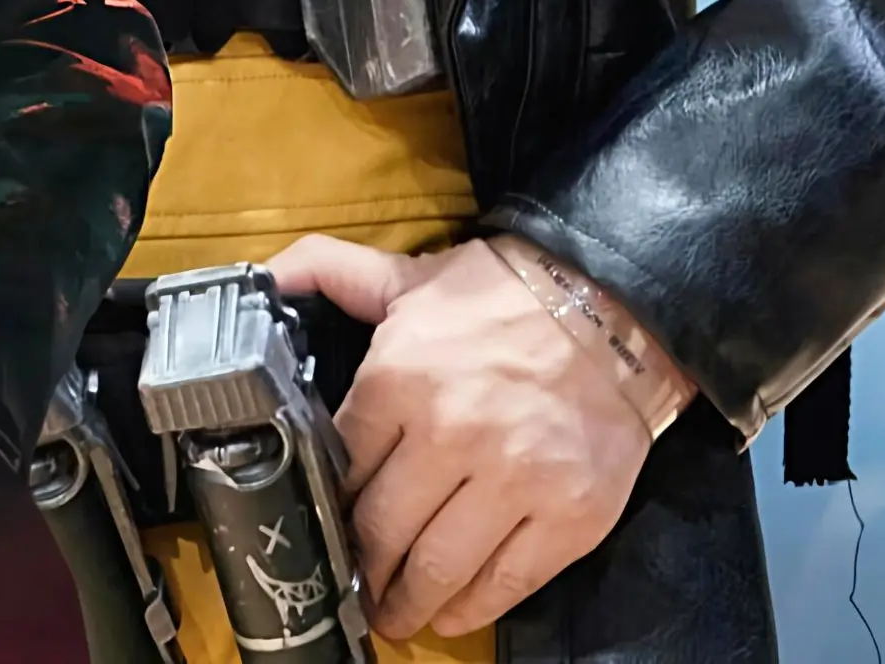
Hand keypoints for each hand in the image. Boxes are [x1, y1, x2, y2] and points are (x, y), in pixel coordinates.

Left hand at [264, 232, 654, 643]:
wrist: (613, 307)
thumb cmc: (503, 294)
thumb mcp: (409, 274)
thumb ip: (332, 271)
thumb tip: (271, 277)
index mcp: (399, 377)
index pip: (343, 463)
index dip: (332, 497)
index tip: (329, 519)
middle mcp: (451, 434)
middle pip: (381, 529)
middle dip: (362, 568)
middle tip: (356, 586)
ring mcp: (513, 481)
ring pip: (436, 568)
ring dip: (404, 603)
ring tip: (393, 614)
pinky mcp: (567, 518)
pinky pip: (505, 584)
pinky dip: (468, 610)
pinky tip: (449, 612)